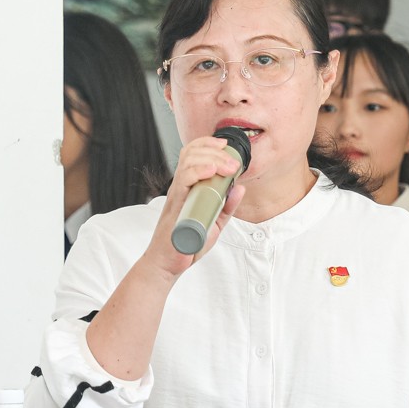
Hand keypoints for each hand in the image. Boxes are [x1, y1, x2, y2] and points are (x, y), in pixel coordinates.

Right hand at [145, 135, 245, 279]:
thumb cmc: (188, 243)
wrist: (168, 263)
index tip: (225, 145)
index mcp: (189, 187)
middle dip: (214, 151)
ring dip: (210, 159)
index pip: (192, 154)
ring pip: (187, 163)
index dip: (207, 144)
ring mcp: (177, 195)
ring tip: (227, 166)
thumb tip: (240, 188)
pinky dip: (197, 172)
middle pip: (191, 154)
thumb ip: (227, 207)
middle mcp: (181, 187)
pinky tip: (210, 171)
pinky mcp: (175, 206)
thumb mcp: (215, 223)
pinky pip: (183, 182)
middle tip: (233, 162)